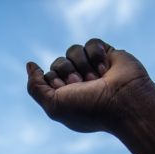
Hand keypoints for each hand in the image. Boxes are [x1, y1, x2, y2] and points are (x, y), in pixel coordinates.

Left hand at [27, 39, 151, 132]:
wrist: (123, 102)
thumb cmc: (89, 108)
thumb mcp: (52, 105)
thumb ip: (35, 87)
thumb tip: (31, 65)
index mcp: (68, 96)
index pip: (49, 77)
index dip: (55, 81)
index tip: (67, 91)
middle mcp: (80, 82)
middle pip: (59, 62)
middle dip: (68, 72)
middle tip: (81, 84)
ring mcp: (93, 68)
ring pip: (73, 50)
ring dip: (82, 64)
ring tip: (96, 78)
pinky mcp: (107, 55)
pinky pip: (92, 43)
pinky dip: (97, 55)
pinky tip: (105, 69)